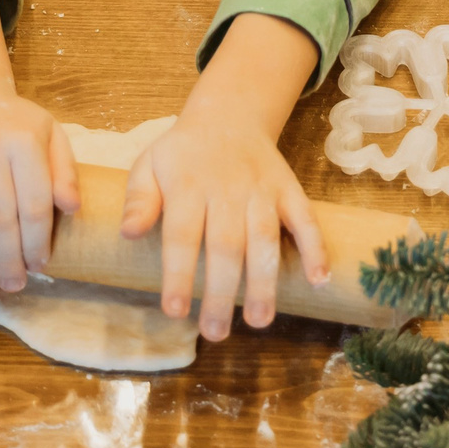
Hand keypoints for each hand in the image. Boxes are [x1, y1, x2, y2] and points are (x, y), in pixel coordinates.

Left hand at [119, 12, 328, 339]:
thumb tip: (129, 233)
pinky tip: (319, 281)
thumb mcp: (149, 165)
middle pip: (226, 244)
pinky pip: (305, 219)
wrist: (228, 115)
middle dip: (221, 291)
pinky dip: (315, 248)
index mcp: (188, 186)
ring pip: (265, 237)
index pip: (182, 235)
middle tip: (215, 332)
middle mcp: (228, 189)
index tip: (174, 311)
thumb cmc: (182, 153)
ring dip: (264, 280)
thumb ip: (139, 200)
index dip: (178, 274)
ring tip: (259, 320)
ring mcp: (262, 190)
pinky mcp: (289, 189)